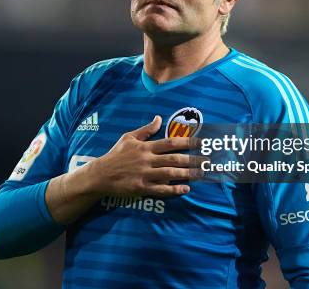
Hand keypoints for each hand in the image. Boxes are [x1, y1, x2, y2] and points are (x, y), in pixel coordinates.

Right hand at [88, 115, 203, 197]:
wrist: (100, 174)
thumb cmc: (115, 155)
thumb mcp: (128, 138)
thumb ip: (146, 130)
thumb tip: (159, 118)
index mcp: (145, 147)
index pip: (171, 142)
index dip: (188, 142)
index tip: (202, 142)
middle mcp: (147, 160)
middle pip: (174, 159)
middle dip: (193, 159)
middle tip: (208, 161)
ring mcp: (144, 174)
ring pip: (170, 174)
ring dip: (187, 174)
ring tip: (201, 174)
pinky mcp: (141, 188)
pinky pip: (160, 189)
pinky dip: (173, 189)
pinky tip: (185, 189)